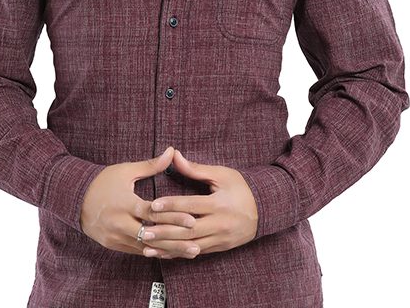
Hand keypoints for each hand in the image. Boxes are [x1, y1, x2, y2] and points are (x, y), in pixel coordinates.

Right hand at [79, 146, 199, 258]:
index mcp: (124, 204)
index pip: (152, 213)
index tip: (192, 220)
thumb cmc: (103, 181)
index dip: (173, 217)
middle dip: (175, 241)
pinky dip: (154, 251)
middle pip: (152, 236)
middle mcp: (119, 223)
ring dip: (168, 250)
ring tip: (189, 252)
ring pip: (146, 248)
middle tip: (197, 244)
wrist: (75, 198)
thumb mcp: (126, 170)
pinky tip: (171, 253)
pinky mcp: (113, 245)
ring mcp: (115, 237)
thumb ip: (151, 165)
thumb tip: (172, 151)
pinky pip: (137, 251)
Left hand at [139, 149, 258, 258]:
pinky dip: (179, 253)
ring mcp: (220, 238)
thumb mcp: (221, 174)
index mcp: (219, 204)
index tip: (153, 205)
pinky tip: (163, 254)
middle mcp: (220, 224)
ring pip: (191, 245)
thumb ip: (196, 169)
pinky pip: (197, 252)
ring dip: (168, 247)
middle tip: (144, 231)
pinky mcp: (220, 247)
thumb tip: (174, 155)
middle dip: (165, 232)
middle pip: (189, 230)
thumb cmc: (241, 187)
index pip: (191, 205)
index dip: (172, 205)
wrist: (266, 209)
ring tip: (147, 247)